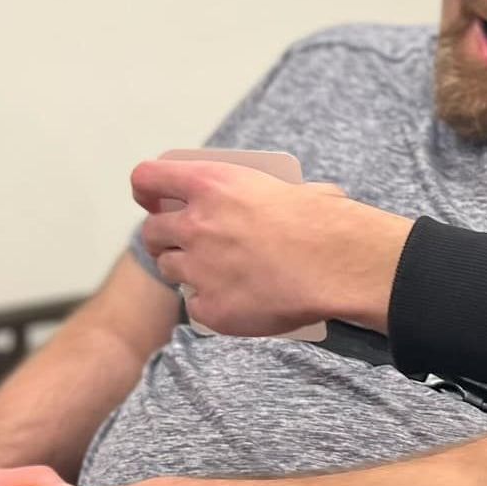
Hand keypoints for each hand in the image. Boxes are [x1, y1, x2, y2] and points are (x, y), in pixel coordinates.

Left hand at [132, 158, 410, 335]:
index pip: (148, 177)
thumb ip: (270, 195)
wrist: (339, 268)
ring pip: (170, 269)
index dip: (147, 188)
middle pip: (152, 230)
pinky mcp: (211, 308)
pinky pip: (197, 305)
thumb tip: (287, 203)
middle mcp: (196, 225)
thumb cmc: (326, 223)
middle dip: (165, 236)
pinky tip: (241, 299)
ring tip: (220, 271)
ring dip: (188, 269)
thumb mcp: (294, 189)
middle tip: (189, 242)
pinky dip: (213, 303)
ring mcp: (199, 269)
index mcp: (214, 184)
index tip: (153, 197)